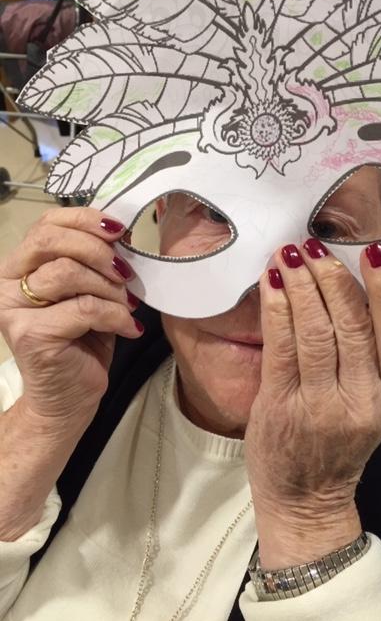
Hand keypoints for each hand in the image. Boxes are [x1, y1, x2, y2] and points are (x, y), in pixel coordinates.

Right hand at [0, 207, 142, 430]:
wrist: (68, 400)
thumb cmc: (81, 343)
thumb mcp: (90, 293)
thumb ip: (95, 263)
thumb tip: (120, 233)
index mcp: (19, 267)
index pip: (46, 224)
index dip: (85, 220)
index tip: (119, 231)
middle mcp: (6, 283)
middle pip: (50, 240)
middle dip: (98, 251)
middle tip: (126, 272)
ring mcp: (13, 309)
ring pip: (68, 272)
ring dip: (110, 287)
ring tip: (126, 306)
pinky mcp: (31, 334)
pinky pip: (85, 308)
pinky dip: (116, 315)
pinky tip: (129, 328)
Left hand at [245, 239, 380, 566]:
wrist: (305, 499)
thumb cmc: (335, 445)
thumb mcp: (370, 405)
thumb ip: (368, 357)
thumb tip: (354, 291)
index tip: (372, 251)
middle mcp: (361, 399)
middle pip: (350, 322)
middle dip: (331, 275)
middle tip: (314, 245)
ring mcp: (320, 404)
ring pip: (315, 328)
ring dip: (301, 284)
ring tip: (289, 255)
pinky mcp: (281, 405)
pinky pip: (280, 345)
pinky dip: (275, 308)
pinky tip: (270, 283)